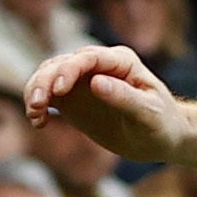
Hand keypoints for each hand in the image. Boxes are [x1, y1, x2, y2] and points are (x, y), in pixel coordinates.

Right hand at [24, 43, 188, 166]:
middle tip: (37, 106)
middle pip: (60, 64)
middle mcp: (97, 66)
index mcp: (120, 61)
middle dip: (44, 81)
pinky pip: (47, 96)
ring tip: (35, 114)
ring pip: (48, 76)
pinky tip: (39, 122)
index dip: (68, 71)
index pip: (86, 58)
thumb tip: (95, 82)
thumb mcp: (148, 113)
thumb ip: (124, 97)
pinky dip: (38, 106)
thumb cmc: (161, 123)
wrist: (161, 138)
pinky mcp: (72, 99)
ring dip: (35, 91)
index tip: (58, 91)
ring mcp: (82, 81)